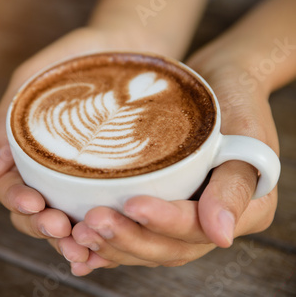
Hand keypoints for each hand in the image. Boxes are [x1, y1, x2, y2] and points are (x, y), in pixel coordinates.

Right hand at [0, 27, 177, 246]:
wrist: (125, 48)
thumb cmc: (73, 58)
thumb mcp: (33, 78)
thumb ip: (6, 120)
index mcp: (23, 152)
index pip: (9, 186)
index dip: (17, 200)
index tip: (34, 204)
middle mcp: (47, 172)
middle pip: (33, 213)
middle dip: (41, 227)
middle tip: (59, 229)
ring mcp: (77, 180)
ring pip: (64, 222)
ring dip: (68, 241)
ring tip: (81, 248)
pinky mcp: (108, 183)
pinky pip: (99, 216)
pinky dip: (99, 238)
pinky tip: (106, 250)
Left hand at [58, 43, 278, 275]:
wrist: (219, 79)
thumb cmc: (236, 95)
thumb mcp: (247, 127)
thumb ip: (236, 182)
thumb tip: (221, 236)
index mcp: (243, 210)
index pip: (198, 229)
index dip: (164, 222)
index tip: (132, 204)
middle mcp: (210, 222)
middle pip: (167, 247)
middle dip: (128, 239)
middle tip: (93, 223)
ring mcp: (183, 218)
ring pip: (146, 247)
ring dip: (112, 245)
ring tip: (80, 233)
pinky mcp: (159, 209)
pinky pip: (134, 234)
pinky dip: (108, 244)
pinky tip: (80, 244)